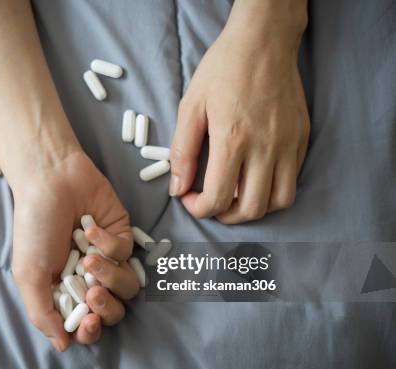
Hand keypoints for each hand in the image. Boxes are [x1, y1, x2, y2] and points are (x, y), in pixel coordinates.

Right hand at [11, 149, 139, 351]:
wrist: (50, 179)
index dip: (89, 331)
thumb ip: (41, 313)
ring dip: (110, 276)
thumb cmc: (34, 226)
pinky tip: (88, 227)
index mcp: (64, 292)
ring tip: (89, 257)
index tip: (86, 319)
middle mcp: (89, 279)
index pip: (84, 326)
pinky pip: (127, 254)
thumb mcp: (28, 273)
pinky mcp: (123, 237)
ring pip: (127, 288)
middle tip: (93, 294)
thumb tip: (62, 346)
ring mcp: (108, 258)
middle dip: (105, 308)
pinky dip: (108, 243)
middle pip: (112, 312)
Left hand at [170, 0, 309, 223]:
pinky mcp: (302, 138)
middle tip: (212, 203)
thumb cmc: (223, 69)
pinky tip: (255, 175)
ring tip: (236, 196)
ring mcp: (289, 144)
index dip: (199, 209)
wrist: (264, 41)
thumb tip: (177, 187)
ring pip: (280, 201)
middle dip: (226, 216)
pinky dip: (273, 189)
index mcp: (233, 139)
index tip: (189, 198)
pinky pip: (293, 179)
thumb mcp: (191, 106)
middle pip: (252, 209)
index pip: (219, 198)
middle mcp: (266, 147)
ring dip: (255, 208)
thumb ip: (183, 151)